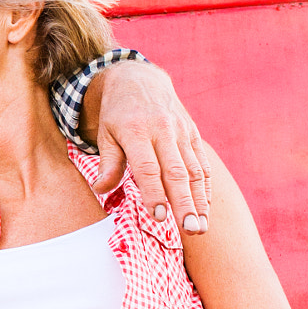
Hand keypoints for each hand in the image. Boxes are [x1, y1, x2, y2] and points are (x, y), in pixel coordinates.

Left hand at [90, 61, 211, 233]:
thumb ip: (108, 162)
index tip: (158, 216)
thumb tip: (101, 189)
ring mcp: (181, 131)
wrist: (139, 78)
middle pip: (176, 172)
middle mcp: (162, 130)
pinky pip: (201, 163)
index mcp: (136, 130)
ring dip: (200, 201)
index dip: (154, 192)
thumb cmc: (117, 113)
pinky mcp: (192, 133)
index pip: (148, 167)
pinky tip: (206, 208)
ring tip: (201, 227)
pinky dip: (206, 187)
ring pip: (194, 170)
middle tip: (190, 230)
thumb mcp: (105, 133)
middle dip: (185, 203)